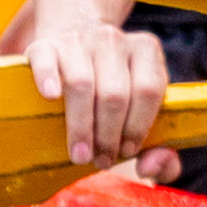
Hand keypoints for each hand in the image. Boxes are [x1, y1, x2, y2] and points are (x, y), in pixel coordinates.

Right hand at [19, 0, 170, 169]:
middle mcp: (114, 39)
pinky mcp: (45, 45)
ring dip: (81, 126)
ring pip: (82, 83)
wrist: (71, 55)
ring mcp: (78, 40)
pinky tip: (51, 97)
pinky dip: (49, 78)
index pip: (149, 90)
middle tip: (101, 161)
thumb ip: (161, 151)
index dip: (138, 126)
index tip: (127, 151)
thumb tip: (151, 167)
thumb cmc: (111, 96)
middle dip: (109, 135)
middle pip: (115, 93)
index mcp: (145, 50)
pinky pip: (47, 60)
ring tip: (80, 155)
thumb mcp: (142, 117)